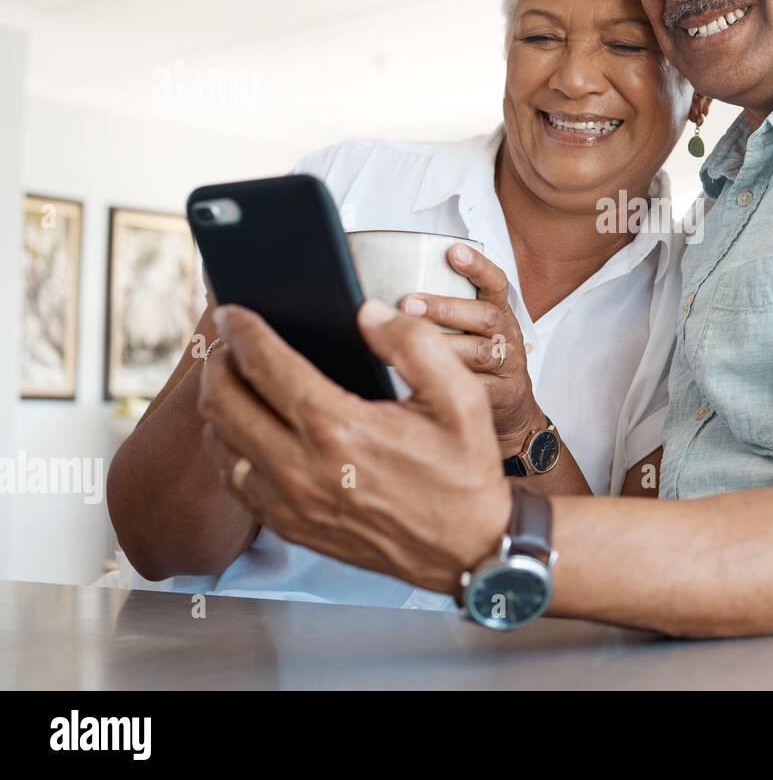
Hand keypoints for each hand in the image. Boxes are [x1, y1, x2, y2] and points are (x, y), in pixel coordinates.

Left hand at [196, 300, 511, 593]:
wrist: (465, 550)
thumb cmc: (463, 473)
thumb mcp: (461, 398)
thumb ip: (416, 345)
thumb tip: (369, 313)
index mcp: (341, 428)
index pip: (264, 365)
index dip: (240, 330)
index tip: (233, 310)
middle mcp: (302, 468)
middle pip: (222, 402)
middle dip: (218, 361)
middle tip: (230, 342)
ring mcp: (290, 502)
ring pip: (220, 442)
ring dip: (220, 403)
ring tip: (238, 380)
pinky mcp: (289, 525)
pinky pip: (234, 478)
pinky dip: (231, 446)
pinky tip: (251, 428)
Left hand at [399, 244, 543, 455]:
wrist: (510, 406)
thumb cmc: (476, 359)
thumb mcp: (468, 328)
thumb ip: (437, 309)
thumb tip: (378, 299)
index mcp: (497, 312)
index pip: (494, 283)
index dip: (476, 266)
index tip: (453, 252)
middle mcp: (504, 334)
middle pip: (484, 316)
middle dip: (446, 307)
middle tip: (409, 303)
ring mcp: (505, 365)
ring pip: (479, 352)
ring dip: (443, 344)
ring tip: (409, 343)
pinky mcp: (501, 395)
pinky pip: (475, 388)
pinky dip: (447, 383)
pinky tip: (421, 381)